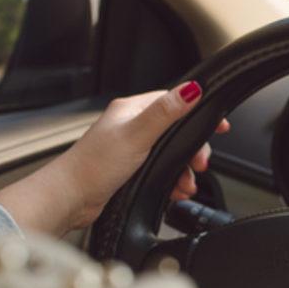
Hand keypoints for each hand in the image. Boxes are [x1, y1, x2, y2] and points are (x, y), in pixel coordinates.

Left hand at [0, 82, 228, 236]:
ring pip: (170, 154)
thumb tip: (192, 89)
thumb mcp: (137, 134)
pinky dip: (172, 182)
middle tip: (199, 165)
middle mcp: (131, 126)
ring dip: (183, 171)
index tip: (219, 125)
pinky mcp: (129, 169)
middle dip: (192, 151)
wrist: (69, 198)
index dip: (198, 112)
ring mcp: (130, 148)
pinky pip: (161, 171)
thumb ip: (166, 112)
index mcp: (131, 110)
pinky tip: (174, 192)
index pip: (174, 101)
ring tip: (186, 185)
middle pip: (177, 131)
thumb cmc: (93, 166)